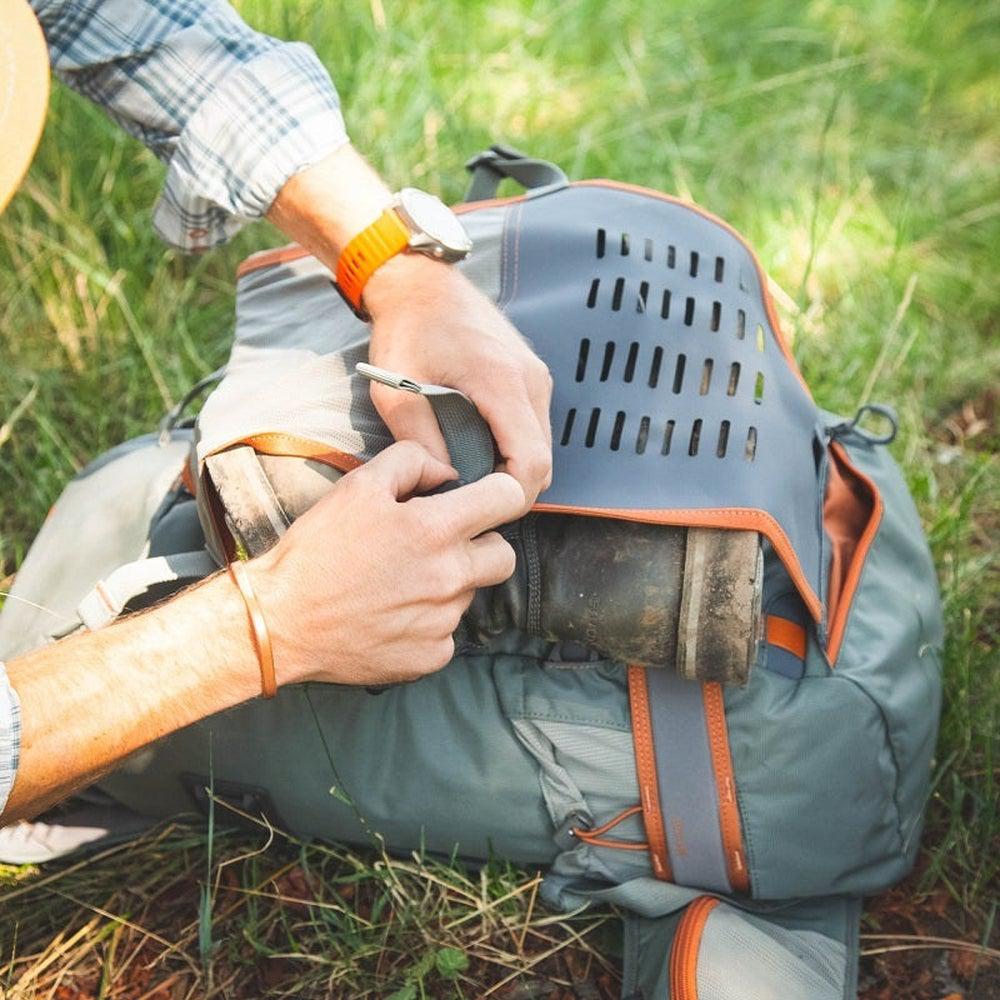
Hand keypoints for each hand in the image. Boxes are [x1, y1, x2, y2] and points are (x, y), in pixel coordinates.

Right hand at [251, 441, 523, 686]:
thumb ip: (413, 462)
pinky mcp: (430, 657)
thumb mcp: (358, 485)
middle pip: (504, 556)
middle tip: (441, 546)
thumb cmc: (317, 550)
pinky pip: (448, 634)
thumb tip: (448, 474)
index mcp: (436, 530)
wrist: (281, 620)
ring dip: (448, 585)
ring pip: (470, 595)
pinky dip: (428, 623)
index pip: (509, 500)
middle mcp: (449, 578)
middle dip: (482, 545)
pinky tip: (393, 615)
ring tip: (400, 582)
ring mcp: (443, 622)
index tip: (487, 499)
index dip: (501, 494)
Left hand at [364, 255, 552, 508]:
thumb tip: (447, 484)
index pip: (531, 463)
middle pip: (542, 460)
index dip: (511, 498)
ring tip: (470, 472)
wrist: (420, 283)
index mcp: (501, 383)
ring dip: (513, 467)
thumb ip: (421, 442)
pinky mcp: (531, 374)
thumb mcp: (395, 393)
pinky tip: (478, 445)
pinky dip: (514, 445)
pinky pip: (534, 426)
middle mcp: (530, 380)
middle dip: (511, 488)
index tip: (479, 509)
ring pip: (541, 445)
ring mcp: (536, 375)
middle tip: (469, 499)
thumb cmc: (405, 331)